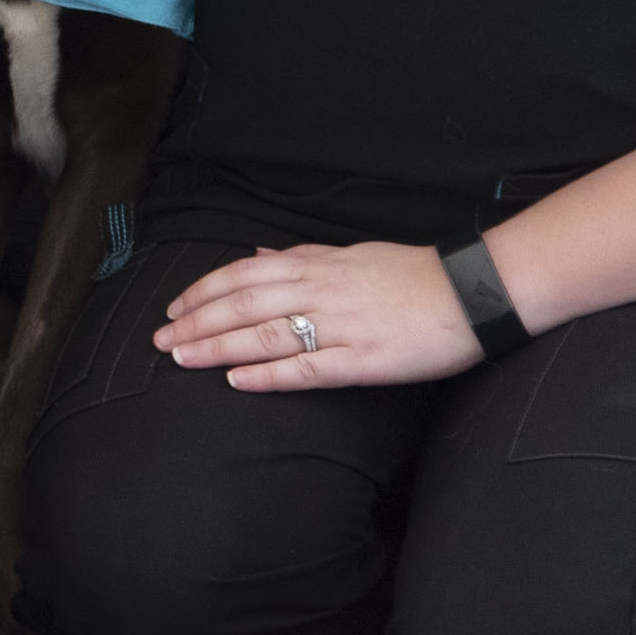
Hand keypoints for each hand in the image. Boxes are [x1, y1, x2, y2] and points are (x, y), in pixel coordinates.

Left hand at [158, 242, 480, 391]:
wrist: (476, 290)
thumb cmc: (413, 274)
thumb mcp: (351, 254)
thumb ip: (302, 257)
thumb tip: (259, 254)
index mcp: (318, 264)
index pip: (245, 273)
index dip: (204, 290)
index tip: (173, 307)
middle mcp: (323, 290)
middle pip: (244, 303)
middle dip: (196, 320)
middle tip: (159, 339)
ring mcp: (343, 324)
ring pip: (267, 333)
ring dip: (219, 345)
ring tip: (183, 357)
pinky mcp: (365, 358)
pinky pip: (309, 368)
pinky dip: (269, 374)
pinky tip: (238, 381)